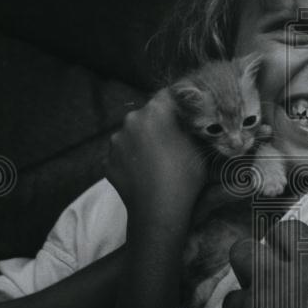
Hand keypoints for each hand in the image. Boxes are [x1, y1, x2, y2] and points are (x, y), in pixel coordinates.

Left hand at [106, 89, 207, 220]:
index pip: (169, 95)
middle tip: (175, 140)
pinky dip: (133, 159)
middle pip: (149, 115)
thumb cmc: (184, 176)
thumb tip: (194, 118)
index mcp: (154, 111)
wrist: (158, 212)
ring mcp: (116, 143)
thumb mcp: (199, 146)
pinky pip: (124, 154)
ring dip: (144, 141)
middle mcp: (130, 121)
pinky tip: (146, 172)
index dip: (181, 103)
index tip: (189, 113)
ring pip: (134, 134)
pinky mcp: (108, 162)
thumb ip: (193, 126)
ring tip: (159, 160)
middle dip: (161, 123)